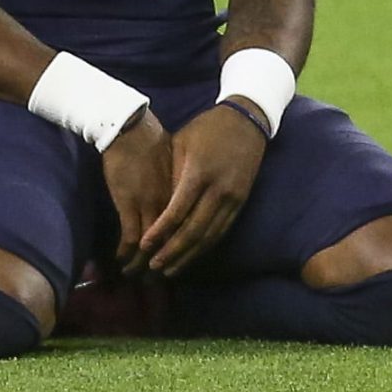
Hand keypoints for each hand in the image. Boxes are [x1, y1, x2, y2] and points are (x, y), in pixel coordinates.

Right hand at [98, 108, 172, 273]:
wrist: (130, 128)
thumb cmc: (151, 140)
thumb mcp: (174, 164)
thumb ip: (178, 185)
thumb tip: (183, 198)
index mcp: (183, 194)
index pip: (187, 230)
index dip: (181, 250)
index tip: (176, 263)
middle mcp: (170, 204)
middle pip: (172, 244)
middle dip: (164, 264)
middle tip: (157, 281)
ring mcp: (151, 206)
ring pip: (152, 246)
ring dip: (143, 264)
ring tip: (136, 277)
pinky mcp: (130, 205)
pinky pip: (131, 239)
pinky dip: (126, 253)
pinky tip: (121, 261)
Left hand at [138, 103, 267, 277]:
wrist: (247, 120)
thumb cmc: (207, 128)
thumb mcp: (182, 142)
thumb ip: (171, 173)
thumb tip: (157, 205)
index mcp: (199, 172)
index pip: (177, 211)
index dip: (160, 232)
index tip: (143, 246)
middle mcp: (218, 189)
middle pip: (193, 230)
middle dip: (172, 252)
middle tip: (153, 268)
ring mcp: (233, 198)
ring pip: (209, 236)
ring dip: (189, 256)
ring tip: (169, 270)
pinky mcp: (241, 202)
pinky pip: (222, 230)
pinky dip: (205, 247)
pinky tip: (192, 257)